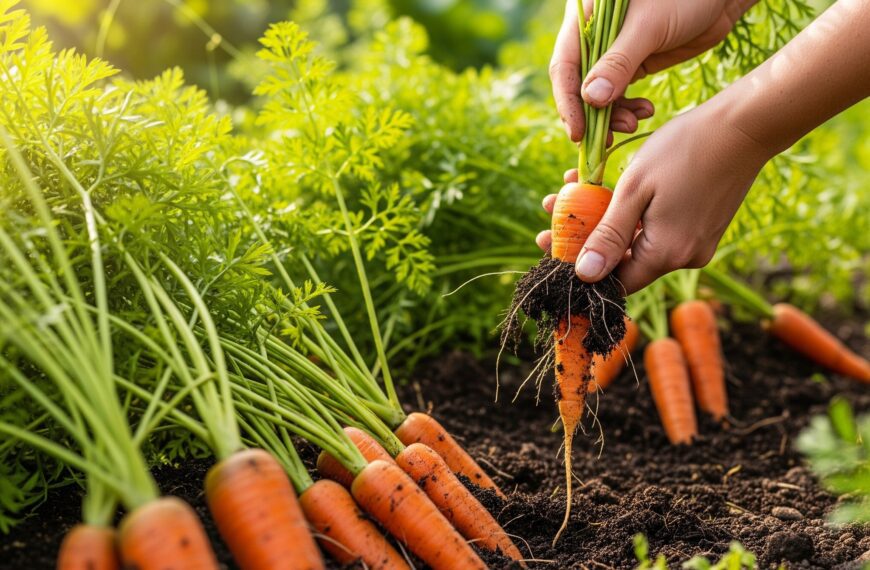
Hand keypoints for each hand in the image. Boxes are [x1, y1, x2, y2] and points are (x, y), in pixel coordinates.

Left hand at [536, 99, 769, 294]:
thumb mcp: (635, 188)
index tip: (548, 241)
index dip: (579, 267)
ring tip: (571, 188)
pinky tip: (609, 190)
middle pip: (623, 262)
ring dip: (604, 219)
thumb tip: (584, 276)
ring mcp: (697, 244)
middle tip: (551, 211)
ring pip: (638, 243)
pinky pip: (657, 231)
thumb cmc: (685, 149)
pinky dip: (631, 215)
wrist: (744, 125)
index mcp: (667, 253)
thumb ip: (609, 235)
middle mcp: (685, 257)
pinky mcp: (703, 229)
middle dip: (583, 235)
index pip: (614, 281)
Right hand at [551, 0, 757, 136]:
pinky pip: (620, 95)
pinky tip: (647, 111)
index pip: (564, 66)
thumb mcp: (649, 27)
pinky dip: (630, 109)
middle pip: (579, 86)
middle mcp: (591, 38)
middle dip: (593, 115)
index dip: (568, 102)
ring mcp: (611, 53)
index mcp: (583, 19)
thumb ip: (619, 63)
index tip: (579, 132)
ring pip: (599, 95)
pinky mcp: (632, 64)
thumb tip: (592, 100)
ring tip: (633, 124)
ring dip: (613, 116)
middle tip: (607, 140)